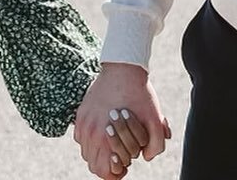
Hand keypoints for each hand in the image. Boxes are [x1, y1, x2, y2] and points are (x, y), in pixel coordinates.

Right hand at [74, 63, 170, 178]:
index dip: (115, 172)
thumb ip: (155, 145)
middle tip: (120, 154)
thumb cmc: (140, 94)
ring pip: (85, 151)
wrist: (124, 68)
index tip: (124, 165)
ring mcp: (84, 122)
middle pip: (93, 164)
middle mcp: (91, 132)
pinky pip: (80, 136)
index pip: (103, 172)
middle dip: (107, 163)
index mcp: (107, 137)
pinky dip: (89, 139)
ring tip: (112, 143)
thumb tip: (145, 157)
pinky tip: (103, 131)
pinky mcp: (81, 113)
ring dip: (98, 151)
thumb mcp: (154, 119)